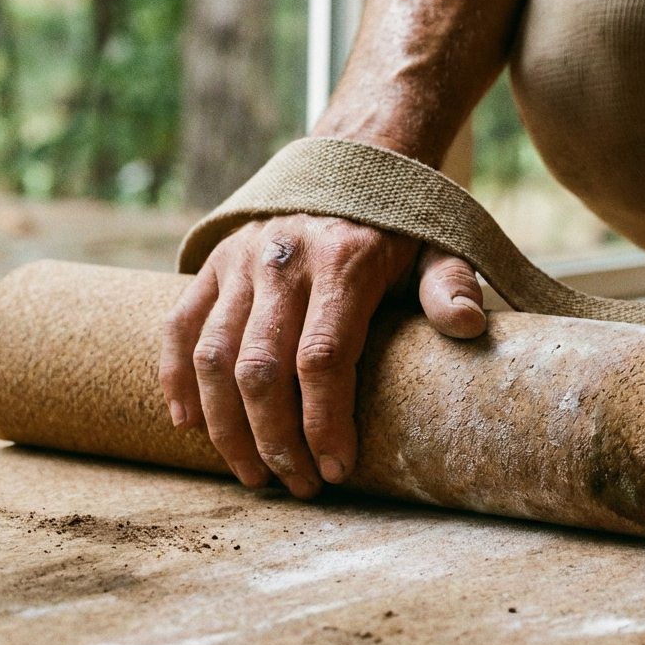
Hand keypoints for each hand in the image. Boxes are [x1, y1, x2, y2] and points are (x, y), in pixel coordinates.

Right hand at [159, 214, 484, 496]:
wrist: (353, 159)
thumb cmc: (400, 228)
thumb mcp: (438, 249)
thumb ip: (450, 287)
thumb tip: (468, 326)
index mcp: (344, 261)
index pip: (323, 359)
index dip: (324, 423)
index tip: (336, 468)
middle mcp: (283, 260)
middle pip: (261, 369)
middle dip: (275, 440)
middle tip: (298, 485)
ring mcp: (240, 261)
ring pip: (213, 357)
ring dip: (226, 427)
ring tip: (254, 474)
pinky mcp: (212, 264)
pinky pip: (179, 328)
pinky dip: (176, 380)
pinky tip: (189, 426)